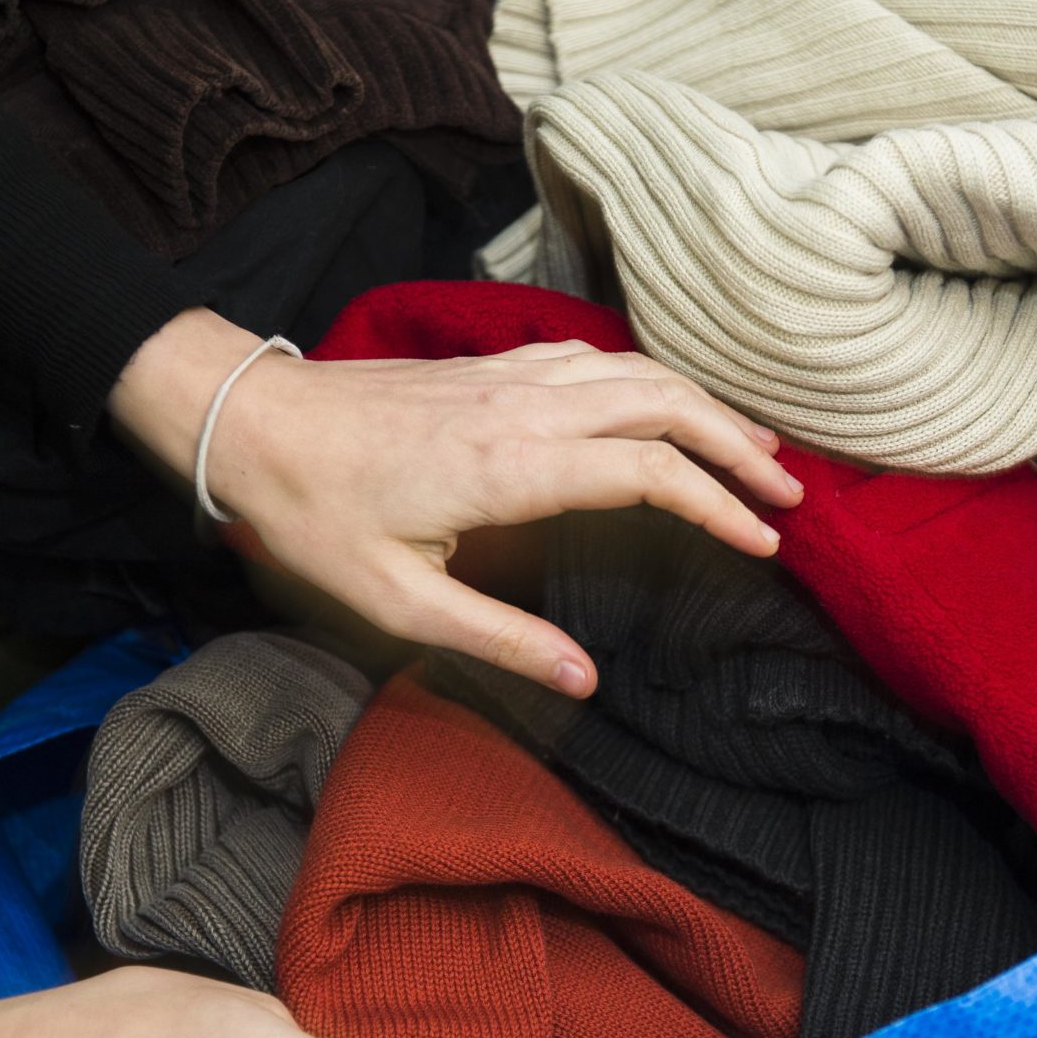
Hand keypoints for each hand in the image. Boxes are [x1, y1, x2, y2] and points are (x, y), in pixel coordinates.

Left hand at [108, 308, 801, 696]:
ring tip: (755, 450)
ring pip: (638, 372)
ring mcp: (509, 375)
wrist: (248, 420)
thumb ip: (495, 639)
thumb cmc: (313, 516)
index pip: (649, 473)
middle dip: (738, 448)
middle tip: (788, 495)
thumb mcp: (394, 602)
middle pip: (665, 405)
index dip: (718, 506)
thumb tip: (585, 679)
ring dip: (705, 408)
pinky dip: (653, 380)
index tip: (763, 543)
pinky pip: (597, 358)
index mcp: (511, 467)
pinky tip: (666, 405)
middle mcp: (524, 407)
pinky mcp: (491, 365)